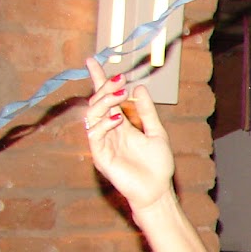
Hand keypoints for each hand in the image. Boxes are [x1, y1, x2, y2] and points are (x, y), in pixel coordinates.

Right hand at [84, 58, 174, 213]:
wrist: (157, 190)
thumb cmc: (158, 165)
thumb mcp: (156, 132)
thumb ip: (146, 112)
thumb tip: (138, 87)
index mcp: (121, 124)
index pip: (106, 98)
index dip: (98, 80)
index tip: (92, 61)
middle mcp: (109, 130)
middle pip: (97, 102)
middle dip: (105, 88)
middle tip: (119, 79)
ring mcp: (102, 142)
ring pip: (92, 115)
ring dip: (105, 102)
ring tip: (120, 95)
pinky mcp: (100, 155)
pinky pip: (95, 134)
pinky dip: (104, 123)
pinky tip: (118, 118)